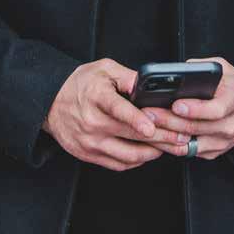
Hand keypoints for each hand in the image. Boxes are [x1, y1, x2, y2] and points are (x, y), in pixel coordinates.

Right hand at [43, 58, 190, 170]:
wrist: (51, 102)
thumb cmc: (80, 84)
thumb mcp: (103, 69)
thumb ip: (127, 76)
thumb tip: (150, 85)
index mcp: (96, 96)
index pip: (117, 109)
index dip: (135, 119)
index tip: (151, 127)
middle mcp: (92, 122)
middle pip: (131, 134)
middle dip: (161, 137)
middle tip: (182, 137)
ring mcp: (90, 141)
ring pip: (128, 155)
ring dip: (153, 153)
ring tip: (171, 147)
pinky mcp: (88, 155)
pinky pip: (119, 164)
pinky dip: (137, 161)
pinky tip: (149, 153)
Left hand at [142, 57, 233, 160]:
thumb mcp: (224, 69)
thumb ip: (202, 67)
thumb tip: (178, 69)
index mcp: (233, 101)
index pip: (215, 110)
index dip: (195, 109)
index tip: (176, 105)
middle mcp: (230, 124)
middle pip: (197, 127)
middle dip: (170, 120)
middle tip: (149, 113)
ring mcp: (222, 141)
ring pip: (191, 143)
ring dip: (167, 135)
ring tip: (148, 124)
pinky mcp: (214, 151)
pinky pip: (190, 152)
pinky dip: (172, 145)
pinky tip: (157, 135)